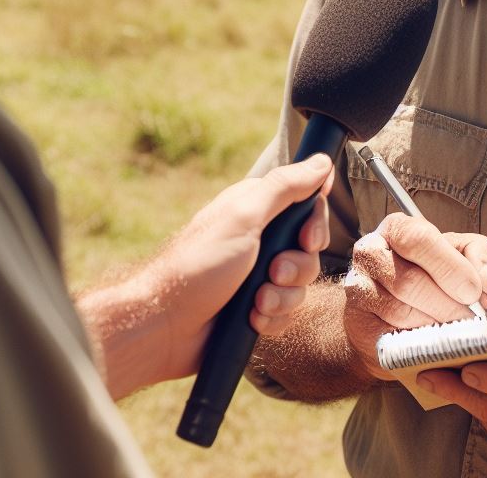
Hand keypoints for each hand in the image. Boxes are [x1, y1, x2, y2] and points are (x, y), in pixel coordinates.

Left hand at [79, 154, 333, 398]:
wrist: (164, 325)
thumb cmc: (199, 264)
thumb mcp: (244, 217)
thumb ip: (285, 187)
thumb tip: (322, 161)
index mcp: (258, 209)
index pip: (308, 206)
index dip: (315, 224)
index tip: (306, 238)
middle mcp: (261, 239)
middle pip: (310, 248)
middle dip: (297, 266)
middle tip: (273, 271)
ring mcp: (259, 275)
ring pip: (301, 284)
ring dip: (282, 296)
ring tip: (256, 302)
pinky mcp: (257, 307)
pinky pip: (287, 313)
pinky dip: (272, 317)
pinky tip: (251, 319)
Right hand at [343, 213, 486, 378]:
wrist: (394, 312)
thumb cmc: (433, 277)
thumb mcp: (462, 255)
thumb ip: (481, 254)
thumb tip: (486, 280)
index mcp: (397, 228)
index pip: (417, 238)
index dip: (449, 266)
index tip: (474, 290)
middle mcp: (370, 252)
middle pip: (410, 280)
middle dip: (448, 304)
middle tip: (471, 317)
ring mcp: (358, 288)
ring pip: (400, 311)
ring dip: (435, 325)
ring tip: (454, 328)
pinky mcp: (358, 324)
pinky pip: (390, 338)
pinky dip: (418, 343)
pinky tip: (432, 341)